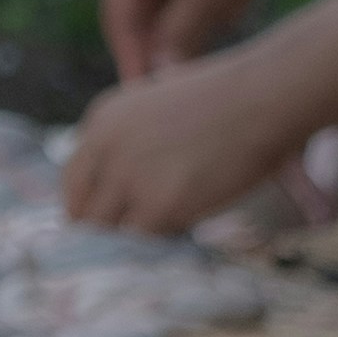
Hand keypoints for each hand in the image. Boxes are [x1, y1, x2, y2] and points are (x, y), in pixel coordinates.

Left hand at [62, 48, 304, 236]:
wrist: (263, 98)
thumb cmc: (228, 102)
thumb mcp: (159, 107)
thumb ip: (131, 143)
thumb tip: (121, 189)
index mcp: (101, 121)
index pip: (73, 181)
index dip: (89, 204)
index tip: (108, 220)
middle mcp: (104, 149)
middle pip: (87, 212)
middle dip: (112, 226)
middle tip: (140, 236)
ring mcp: (128, 178)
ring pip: (114, 230)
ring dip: (140, 233)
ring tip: (174, 222)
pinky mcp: (158, 204)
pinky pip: (148, 238)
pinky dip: (166, 237)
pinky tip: (192, 221)